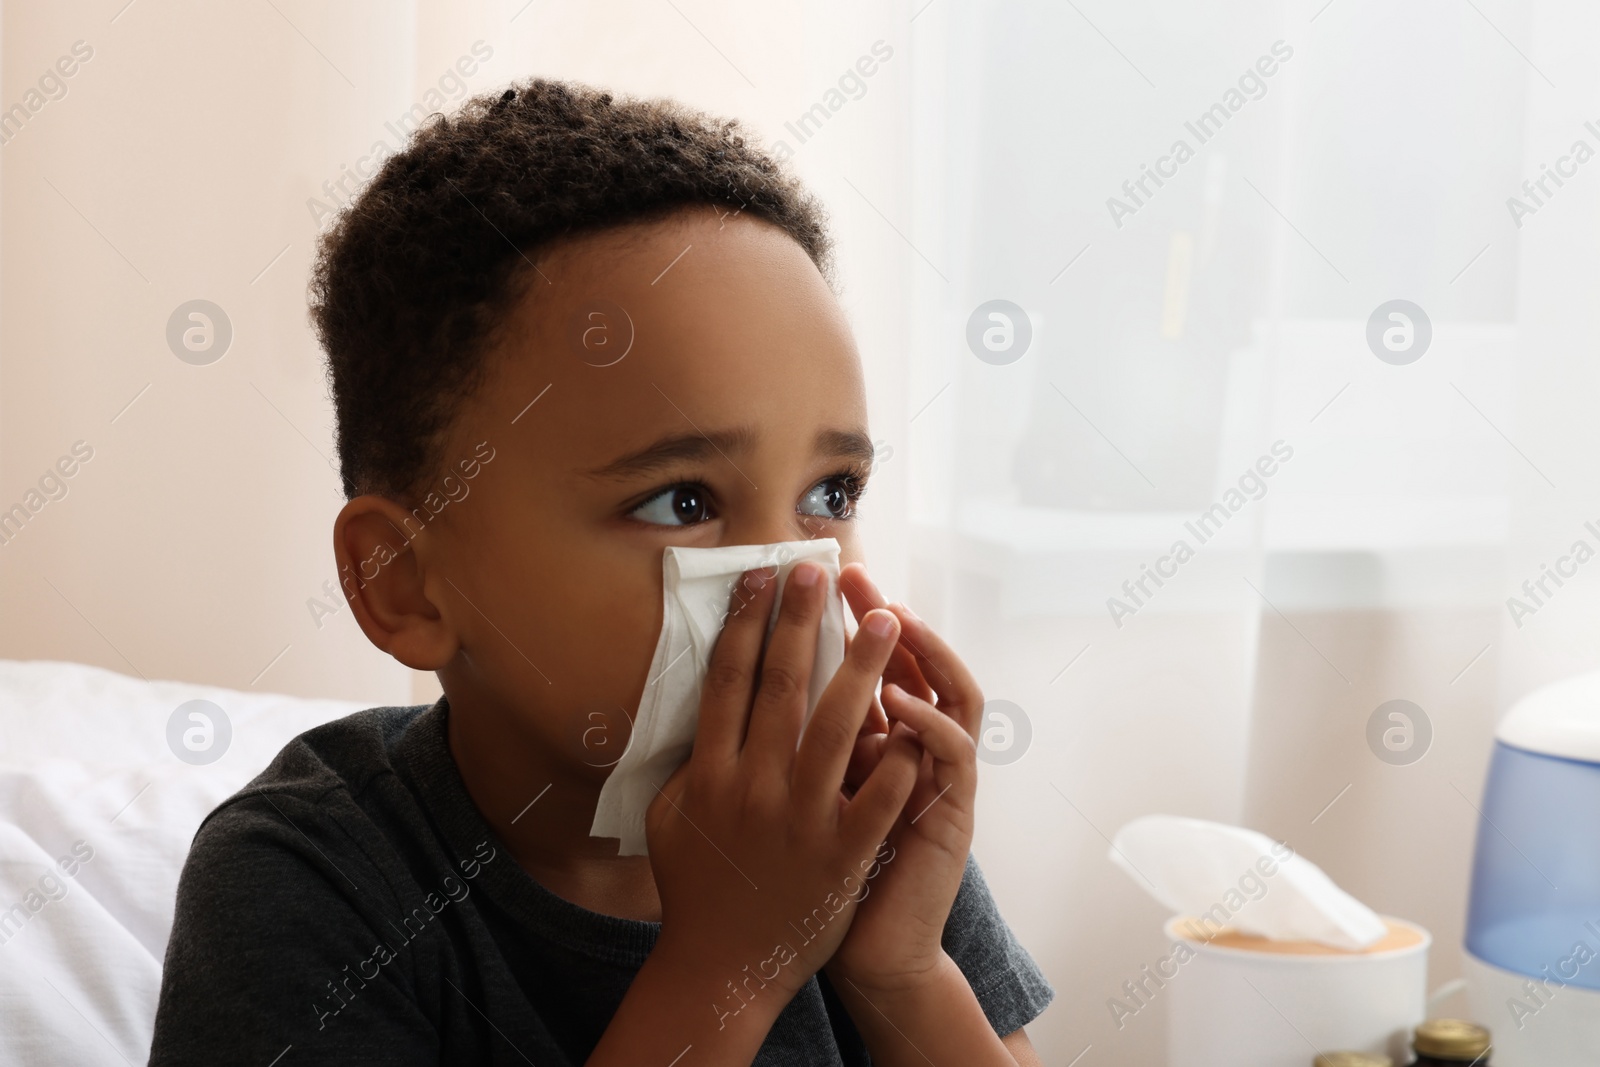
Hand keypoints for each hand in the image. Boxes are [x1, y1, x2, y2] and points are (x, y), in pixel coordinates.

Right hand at [643, 560, 923, 1026]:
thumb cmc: (696, 890)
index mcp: (708, 774)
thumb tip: (698, 705)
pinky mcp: (841, 854)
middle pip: (780, 688)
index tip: (763, 577)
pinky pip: (876, 795)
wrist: (723, 968)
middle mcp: (752, 788)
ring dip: (862, 668)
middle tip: (819, 572)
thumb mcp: (670, 819)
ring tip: (884, 618)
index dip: (746, 624)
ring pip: (835, 727)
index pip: (728, 682)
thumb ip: (684, 762)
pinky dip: (896, 754)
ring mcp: (800, 820)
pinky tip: (916, 713)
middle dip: (802, 623)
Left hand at [827, 562, 981, 995]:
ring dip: (925, 655)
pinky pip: (953, 759)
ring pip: (953, 697)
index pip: (875, 660)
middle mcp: (921, 750)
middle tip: (852, 575)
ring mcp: (944, 780)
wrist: (871, 952)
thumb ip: (795, 746)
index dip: (847, 618)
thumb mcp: (808, 798)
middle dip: (881, 616)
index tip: (813, 578)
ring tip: (893, 620)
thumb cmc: (827, 876)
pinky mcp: (954, 816)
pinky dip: (930, 726)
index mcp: (884, 740)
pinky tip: (900, 704)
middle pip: (916, 663)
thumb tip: (740, 690)